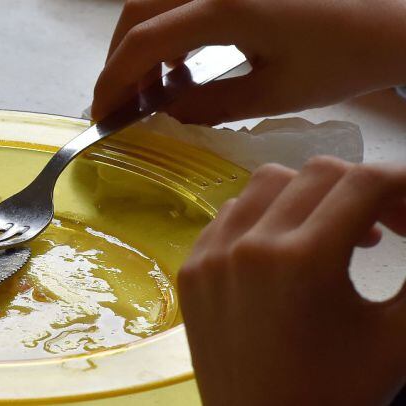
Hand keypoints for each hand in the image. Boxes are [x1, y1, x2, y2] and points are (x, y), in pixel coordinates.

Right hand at [91, 0, 405, 124]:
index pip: (145, 41)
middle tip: (119, 102)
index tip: (102, 114)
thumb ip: (208, 105)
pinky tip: (181, 65)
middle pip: (137, 11)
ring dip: (140, 42)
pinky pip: (179, 0)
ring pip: (153, 1)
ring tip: (151, 88)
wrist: (387, 23)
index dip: (114, 79)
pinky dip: (166, 29)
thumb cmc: (340, 61)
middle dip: (119, 59)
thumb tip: (164, 113)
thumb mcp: (273, 94)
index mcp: (226, 8)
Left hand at [178, 156, 405, 404]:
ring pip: (267, 185)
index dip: (402, 184)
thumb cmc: (339, 391)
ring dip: (312, 196)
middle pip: (318, 174)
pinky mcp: (190, 271)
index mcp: (304, 260)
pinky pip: (230, 215)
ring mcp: (211, 256)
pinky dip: (266, 217)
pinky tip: (290, 248)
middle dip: (363, 189)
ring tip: (340, 235)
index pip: (364, 183)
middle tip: (390, 226)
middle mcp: (249, 247)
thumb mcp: (398, 335)